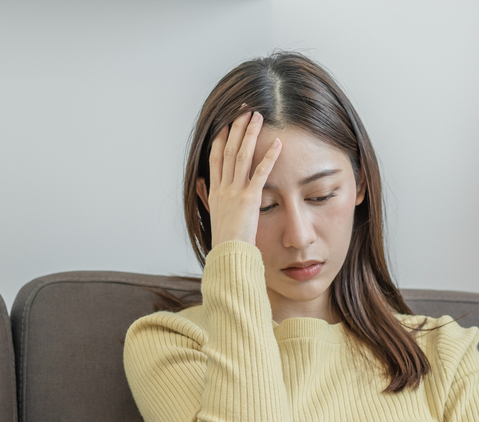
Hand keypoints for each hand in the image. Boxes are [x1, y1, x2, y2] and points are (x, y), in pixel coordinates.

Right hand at [199, 108, 282, 248]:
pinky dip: (269, 157)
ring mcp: (235, 192)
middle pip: (228, 150)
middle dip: (236, 128)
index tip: (225, 121)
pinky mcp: (250, 199)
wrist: (228, 254)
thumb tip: (199, 184)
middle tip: (244, 110)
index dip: (220, 137)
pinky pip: (260, 173)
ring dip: (250, 134)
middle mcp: (223, 187)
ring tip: (258, 116)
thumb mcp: (212, 214)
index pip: (216, 157)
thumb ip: (207, 196)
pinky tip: (278, 144)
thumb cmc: (224, 239)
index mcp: (215, 190)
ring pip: (242, 155)